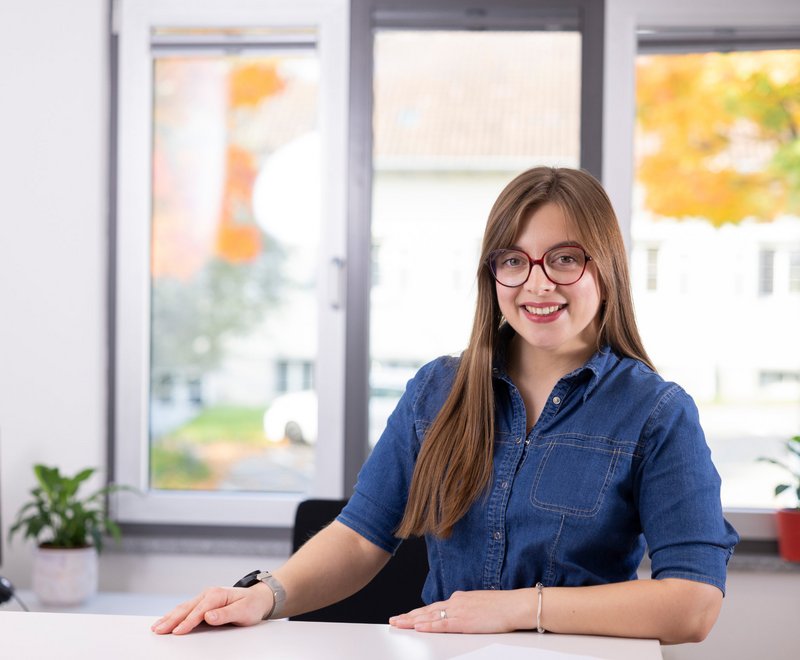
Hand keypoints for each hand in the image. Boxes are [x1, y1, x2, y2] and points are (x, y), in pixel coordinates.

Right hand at [151, 584, 272, 634]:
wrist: (257, 598)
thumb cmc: (251, 605)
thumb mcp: (243, 611)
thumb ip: (226, 614)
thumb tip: (209, 616)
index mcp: (217, 595)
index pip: (199, 611)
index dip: (187, 622)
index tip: (177, 632)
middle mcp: (208, 594)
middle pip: (186, 608)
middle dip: (171, 620)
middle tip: (158, 630)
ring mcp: (204, 598)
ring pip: (183, 608)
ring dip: (169, 617)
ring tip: (156, 627)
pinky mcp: (202, 603)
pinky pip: (186, 609)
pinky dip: (174, 615)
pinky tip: (166, 620)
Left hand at [389, 589, 533, 633]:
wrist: (515, 605)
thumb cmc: (503, 606)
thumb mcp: (480, 604)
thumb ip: (467, 608)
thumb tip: (460, 613)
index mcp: (460, 598)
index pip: (434, 606)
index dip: (419, 612)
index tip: (407, 615)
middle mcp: (456, 602)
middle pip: (427, 610)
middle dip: (409, 616)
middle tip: (394, 620)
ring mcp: (458, 611)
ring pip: (430, 616)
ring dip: (412, 621)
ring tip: (398, 624)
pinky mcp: (464, 621)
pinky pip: (442, 624)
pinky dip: (428, 626)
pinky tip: (418, 628)